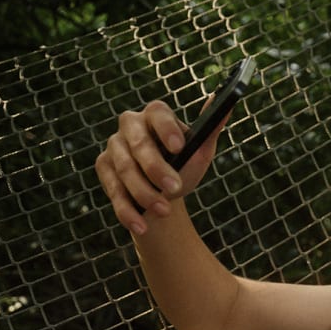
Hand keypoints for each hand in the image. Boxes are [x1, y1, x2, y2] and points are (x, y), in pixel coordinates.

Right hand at [95, 99, 226, 234]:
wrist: (164, 191)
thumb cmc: (184, 165)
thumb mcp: (200, 152)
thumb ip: (211, 130)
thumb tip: (226, 103)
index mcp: (155, 115)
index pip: (159, 115)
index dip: (167, 130)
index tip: (180, 147)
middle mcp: (130, 125)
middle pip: (139, 145)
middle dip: (156, 169)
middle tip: (175, 188)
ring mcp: (114, 147)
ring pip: (125, 171)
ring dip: (145, 194)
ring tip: (164, 211)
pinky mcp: (104, 169)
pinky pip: (114, 191)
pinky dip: (128, 211)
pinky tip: (141, 225)